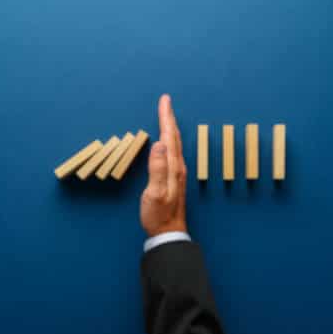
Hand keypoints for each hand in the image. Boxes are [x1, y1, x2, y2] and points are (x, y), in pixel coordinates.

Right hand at [140, 94, 187, 236]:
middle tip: (165, 102)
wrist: (168, 232)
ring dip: (170, 128)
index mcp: (172, 167)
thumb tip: (159, 143)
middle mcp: (177, 167)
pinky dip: (169, 140)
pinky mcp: (174, 178)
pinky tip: (167, 142)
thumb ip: (157, 168)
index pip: (168, 136)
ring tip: (166, 116)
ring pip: (174, 144)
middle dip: (169, 118)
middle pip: (173, 137)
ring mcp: (177, 173)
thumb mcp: (155, 192)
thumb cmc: (158, 215)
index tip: (164, 101)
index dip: (166, 118)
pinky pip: (172, 152)